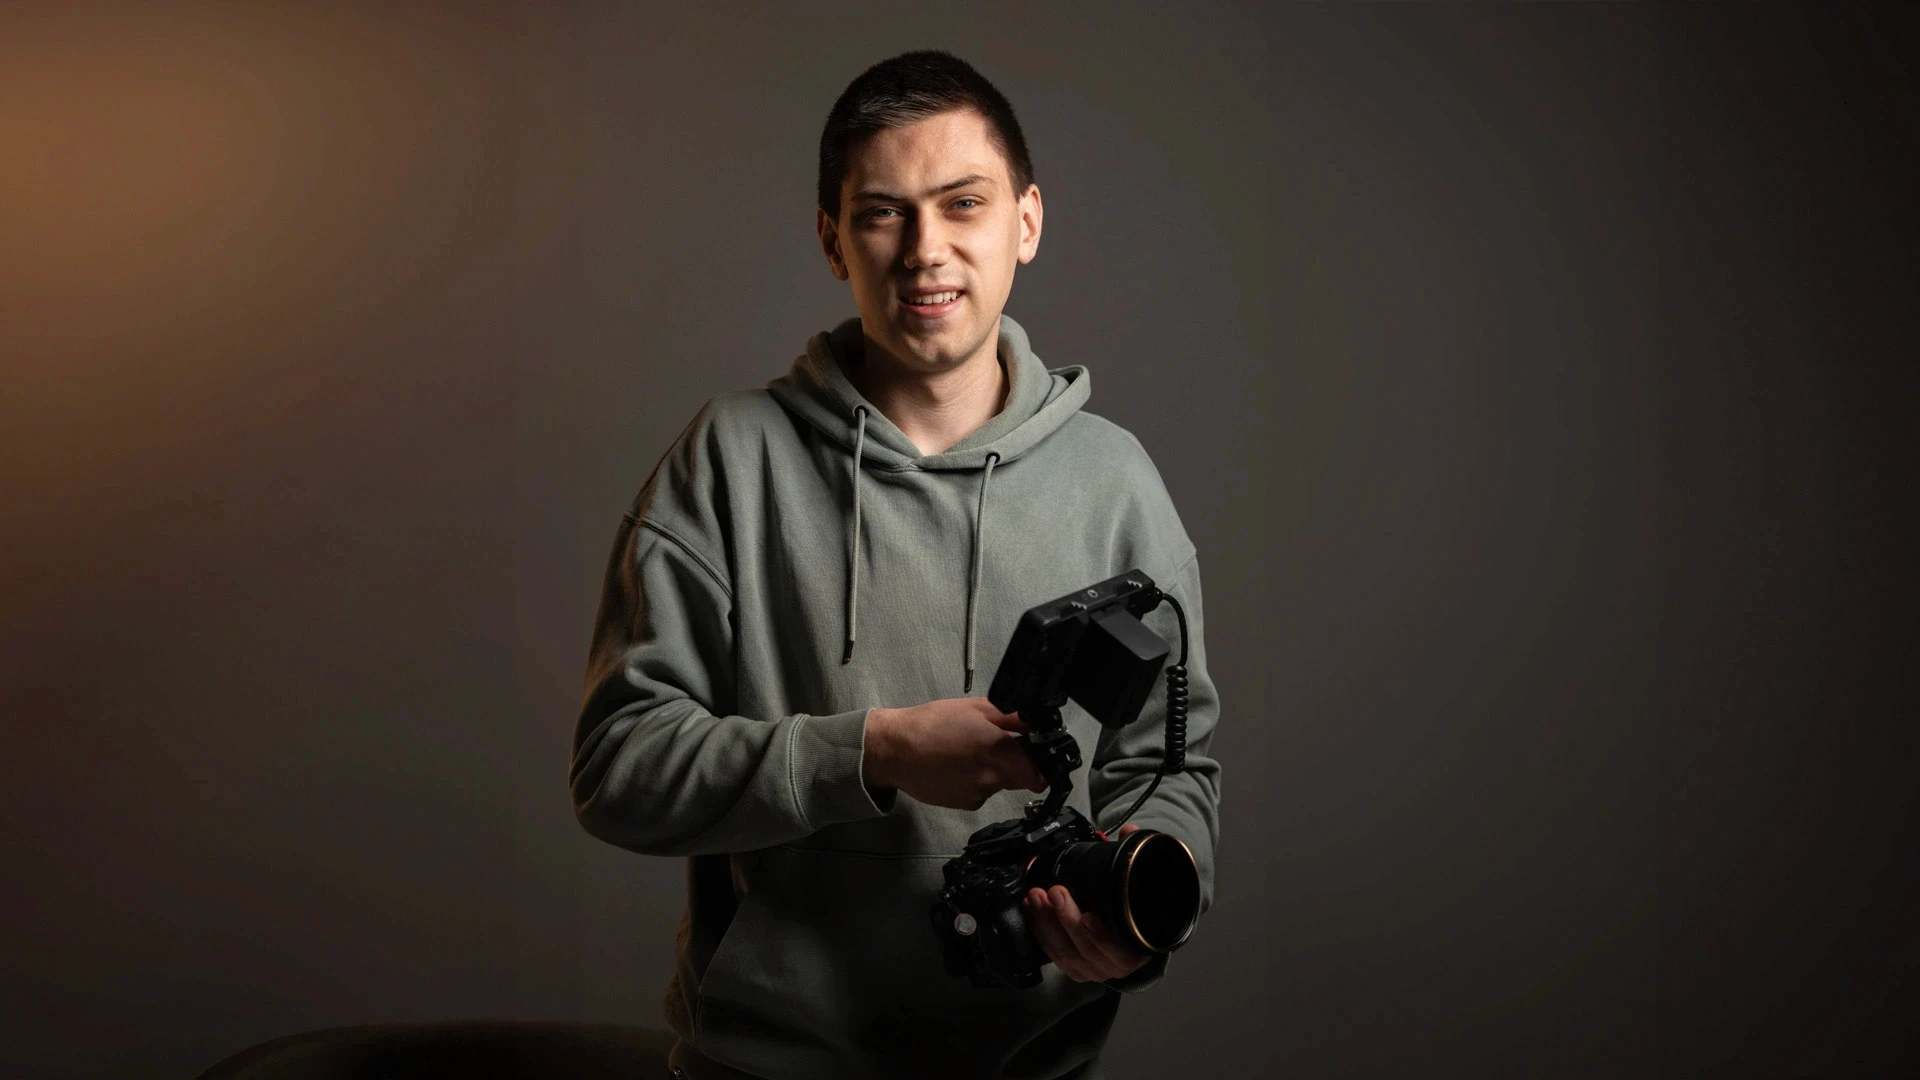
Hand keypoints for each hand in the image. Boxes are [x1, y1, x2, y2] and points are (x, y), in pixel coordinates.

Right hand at [862, 697, 1046, 810]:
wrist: (895, 750)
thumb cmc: (932, 724)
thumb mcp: (976, 708)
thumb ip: (1011, 717)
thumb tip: (1035, 724)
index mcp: (1000, 752)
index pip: (1039, 774)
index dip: (1039, 764)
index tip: (1032, 754)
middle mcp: (993, 779)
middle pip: (1020, 780)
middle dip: (1015, 766)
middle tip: (995, 747)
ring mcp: (977, 794)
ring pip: (997, 785)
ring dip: (991, 772)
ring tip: (965, 754)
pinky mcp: (963, 804)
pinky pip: (978, 793)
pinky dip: (973, 782)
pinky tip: (954, 767)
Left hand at [1025, 823, 1152, 982]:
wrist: (1129, 941)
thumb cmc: (1135, 913)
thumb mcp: (1141, 889)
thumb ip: (1135, 860)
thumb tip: (1131, 831)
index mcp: (1135, 951)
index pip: (1117, 950)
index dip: (1101, 937)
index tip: (1089, 917)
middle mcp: (1113, 966)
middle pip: (1084, 948)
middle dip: (1066, 919)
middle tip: (1054, 893)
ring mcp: (1091, 970)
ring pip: (1064, 951)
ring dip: (1047, 923)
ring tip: (1037, 897)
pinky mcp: (1072, 968)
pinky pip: (1052, 952)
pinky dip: (1040, 931)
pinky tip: (1032, 910)